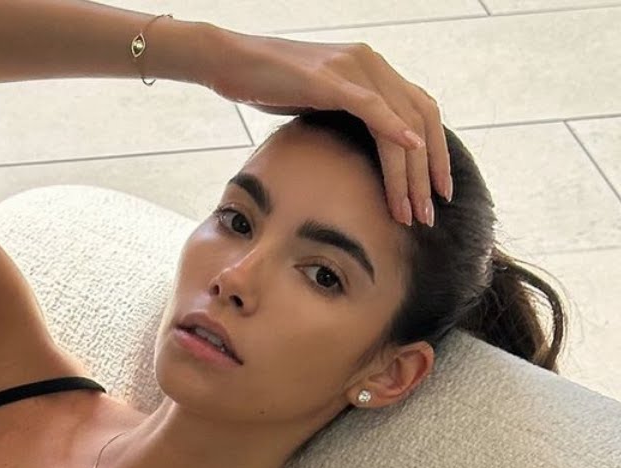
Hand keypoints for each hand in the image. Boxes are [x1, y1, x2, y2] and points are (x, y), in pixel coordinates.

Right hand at [200, 26, 450, 226]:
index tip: (435, 193)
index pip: (420, 112)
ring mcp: (352, 67)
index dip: (435, 154)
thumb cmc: (264, 83)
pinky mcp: (329, 78)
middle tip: (430, 213)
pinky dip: (393, 129)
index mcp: (371, 69)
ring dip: (410, 171)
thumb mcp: (314, 101)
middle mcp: (370, 63)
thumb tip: (353, 148)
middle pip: (422, 119)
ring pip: (401, 120)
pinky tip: (409, 152)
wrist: (227, 60)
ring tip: (412, 209)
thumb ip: (341, 114)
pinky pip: (370, 106)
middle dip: (430, 171)